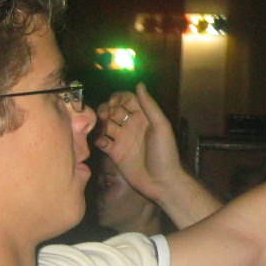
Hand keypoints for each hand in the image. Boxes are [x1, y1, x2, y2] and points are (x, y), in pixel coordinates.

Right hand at [96, 83, 184, 201]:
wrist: (162, 182)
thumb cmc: (165, 153)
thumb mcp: (161, 126)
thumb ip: (150, 105)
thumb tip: (139, 84)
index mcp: (144, 117)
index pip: (127, 99)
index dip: (118, 98)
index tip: (112, 102)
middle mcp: (132, 125)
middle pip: (114, 110)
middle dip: (106, 109)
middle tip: (104, 115)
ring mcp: (123, 139)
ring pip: (106, 124)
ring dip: (101, 123)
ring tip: (100, 127)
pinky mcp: (115, 153)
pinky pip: (103, 142)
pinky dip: (99, 139)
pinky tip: (103, 142)